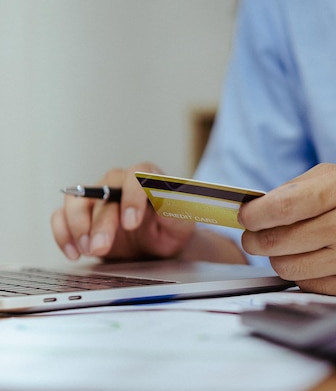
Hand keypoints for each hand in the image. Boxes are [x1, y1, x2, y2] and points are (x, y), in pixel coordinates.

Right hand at [51, 162, 195, 260]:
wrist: (161, 246)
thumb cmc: (172, 228)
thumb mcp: (182, 221)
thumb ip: (174, 209)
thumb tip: (164, 201)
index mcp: (146, 179)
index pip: (137, 175)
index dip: (131, 197)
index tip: (131, 223)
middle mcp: (118, 183)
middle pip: (103, 194)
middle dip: (101, 223)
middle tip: (102, 247)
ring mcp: (98, 198)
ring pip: (76, 200)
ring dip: (78, 226)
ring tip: (88, 250)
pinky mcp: (83, 216)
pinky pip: (61, 216)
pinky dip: (63, 234)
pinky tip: (75, 253)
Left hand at [238, 163, 335, 295]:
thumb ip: (302, 185)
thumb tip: (260, 204)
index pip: (279, 207)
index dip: (252, 215)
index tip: (246, 217)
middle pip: (276, 241)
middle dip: (255, 240)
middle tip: (255, 237)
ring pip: (287, 267)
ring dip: (278, 258)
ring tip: (286, 248)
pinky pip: (308, 285)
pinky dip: (302, 275)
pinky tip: (312, 262)